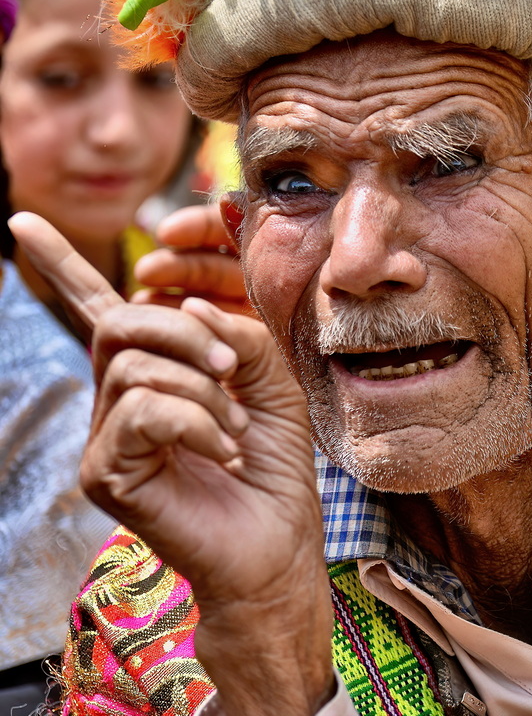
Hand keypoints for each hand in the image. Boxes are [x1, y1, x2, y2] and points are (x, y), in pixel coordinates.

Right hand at [9, 212, 335, 715]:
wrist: (278, 538)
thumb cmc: (272, 459)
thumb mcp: (268, 378)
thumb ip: (232, 333)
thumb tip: (182, 307)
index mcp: (153, 370)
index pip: (99, 308)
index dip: (61, 265)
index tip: (20, 220)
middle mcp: (118, 399)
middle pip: (120, 321)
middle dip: (182, 329)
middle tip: (229, 369)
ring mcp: (107, 436)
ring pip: (135, 365)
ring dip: (203, 389)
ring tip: (233, 427)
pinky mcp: (107, 472)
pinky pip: (144, 410)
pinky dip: (196, 422)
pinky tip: (222, 451)